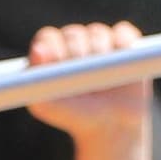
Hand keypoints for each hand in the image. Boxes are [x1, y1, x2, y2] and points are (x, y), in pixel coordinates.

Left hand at [25, 19, 151, 140]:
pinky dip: (123, 43)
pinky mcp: (125, 43)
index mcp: (51, 52)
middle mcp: (75, 42)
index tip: (59, 67)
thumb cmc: (73, 116)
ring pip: (97, 32)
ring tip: (101, 79)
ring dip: (99, 53)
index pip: (48, 37)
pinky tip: (120, 61)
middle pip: (73, 34)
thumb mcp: (47, 106)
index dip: (52, 49)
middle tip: (81, 79)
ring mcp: (101, 40)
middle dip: (76, 55)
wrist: (109, 127)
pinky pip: (123, 32)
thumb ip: (35, 80)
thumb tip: (38, 49)